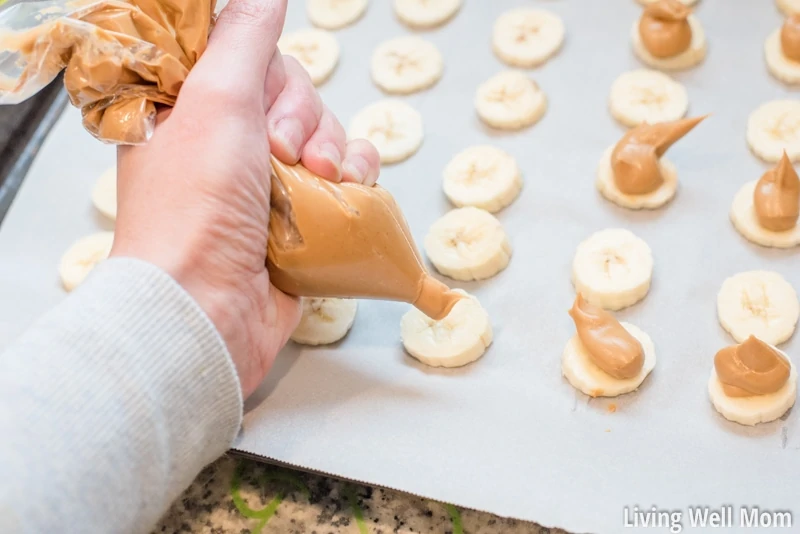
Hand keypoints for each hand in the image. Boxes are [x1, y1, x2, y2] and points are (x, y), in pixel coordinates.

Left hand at [110, 0, 379, 397]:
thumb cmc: (194, 211)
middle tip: (284, 152)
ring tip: (320, 179)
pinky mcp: (300, 218)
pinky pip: (344, 178)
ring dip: (337, 149)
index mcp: (190, 110)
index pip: (247, 60)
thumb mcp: (215, 102)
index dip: (267, 72)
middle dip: (303, 118)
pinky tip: (347, 192)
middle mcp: (227, 143)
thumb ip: (243, 37)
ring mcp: (265, 183)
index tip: (259, 98)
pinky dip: (355, 179)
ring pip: (326, 134)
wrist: (207, 308)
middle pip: (294, 95)